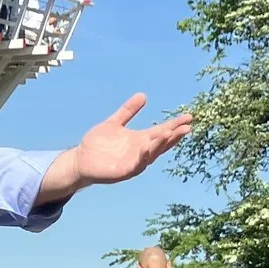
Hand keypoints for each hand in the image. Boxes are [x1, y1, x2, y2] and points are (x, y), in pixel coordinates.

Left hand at [38, 97, 191, 203]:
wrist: (80, 160)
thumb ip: (128, 111)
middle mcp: (140, 151)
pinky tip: (147, 148)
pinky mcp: (122, 172)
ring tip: (170, 133)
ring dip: (160, 144)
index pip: (161, 131)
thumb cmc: (98, 144)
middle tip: (187, 126)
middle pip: (161, 143)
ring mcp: (133, 162)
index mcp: (140, 140)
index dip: (175, 125)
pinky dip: (142, 158)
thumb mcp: (114, 123)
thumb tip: (143, 95)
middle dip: (174, 136)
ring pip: (151, 154)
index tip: (188, 117)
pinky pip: (135, 165)